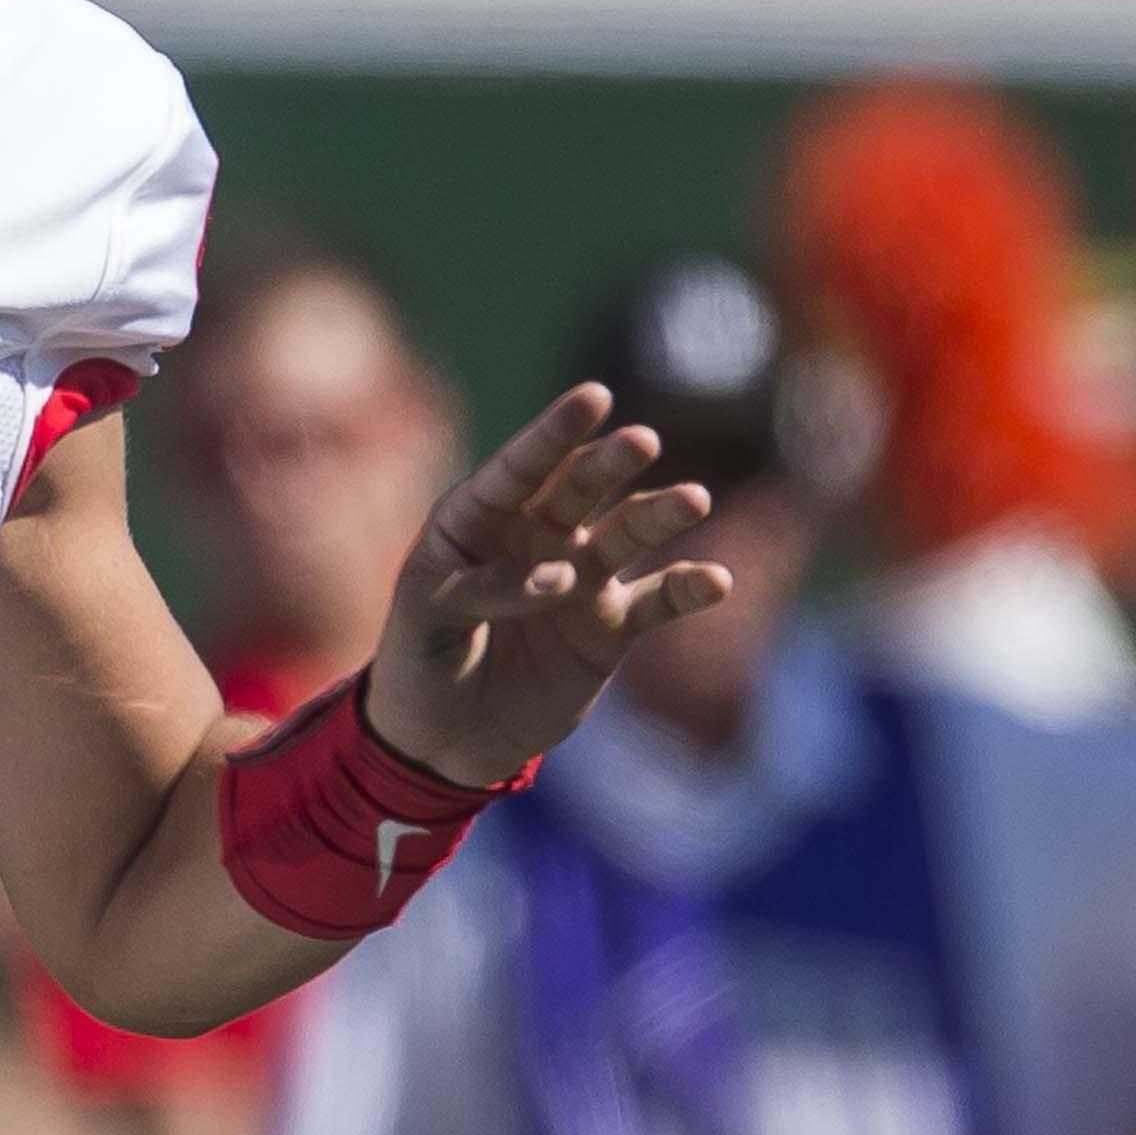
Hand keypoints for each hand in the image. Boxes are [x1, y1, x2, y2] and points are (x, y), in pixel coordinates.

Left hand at [361, 383, 732, 788]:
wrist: (444, 736)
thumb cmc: (419, 659)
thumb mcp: (426, 618)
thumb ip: (480, 589)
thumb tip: (559, 576)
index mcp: (477, 519)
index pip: (517, 468)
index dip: (553, 433)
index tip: (594, 397)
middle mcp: (536, 537)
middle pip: (579, 489)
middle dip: (609, 462)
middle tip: (641, 441)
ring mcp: (579, 578)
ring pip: (626, 534)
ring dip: (659, 514)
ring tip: (693, 499)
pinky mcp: (610, 628)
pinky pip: (656, 602)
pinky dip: (687, 590)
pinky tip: (715, 580)